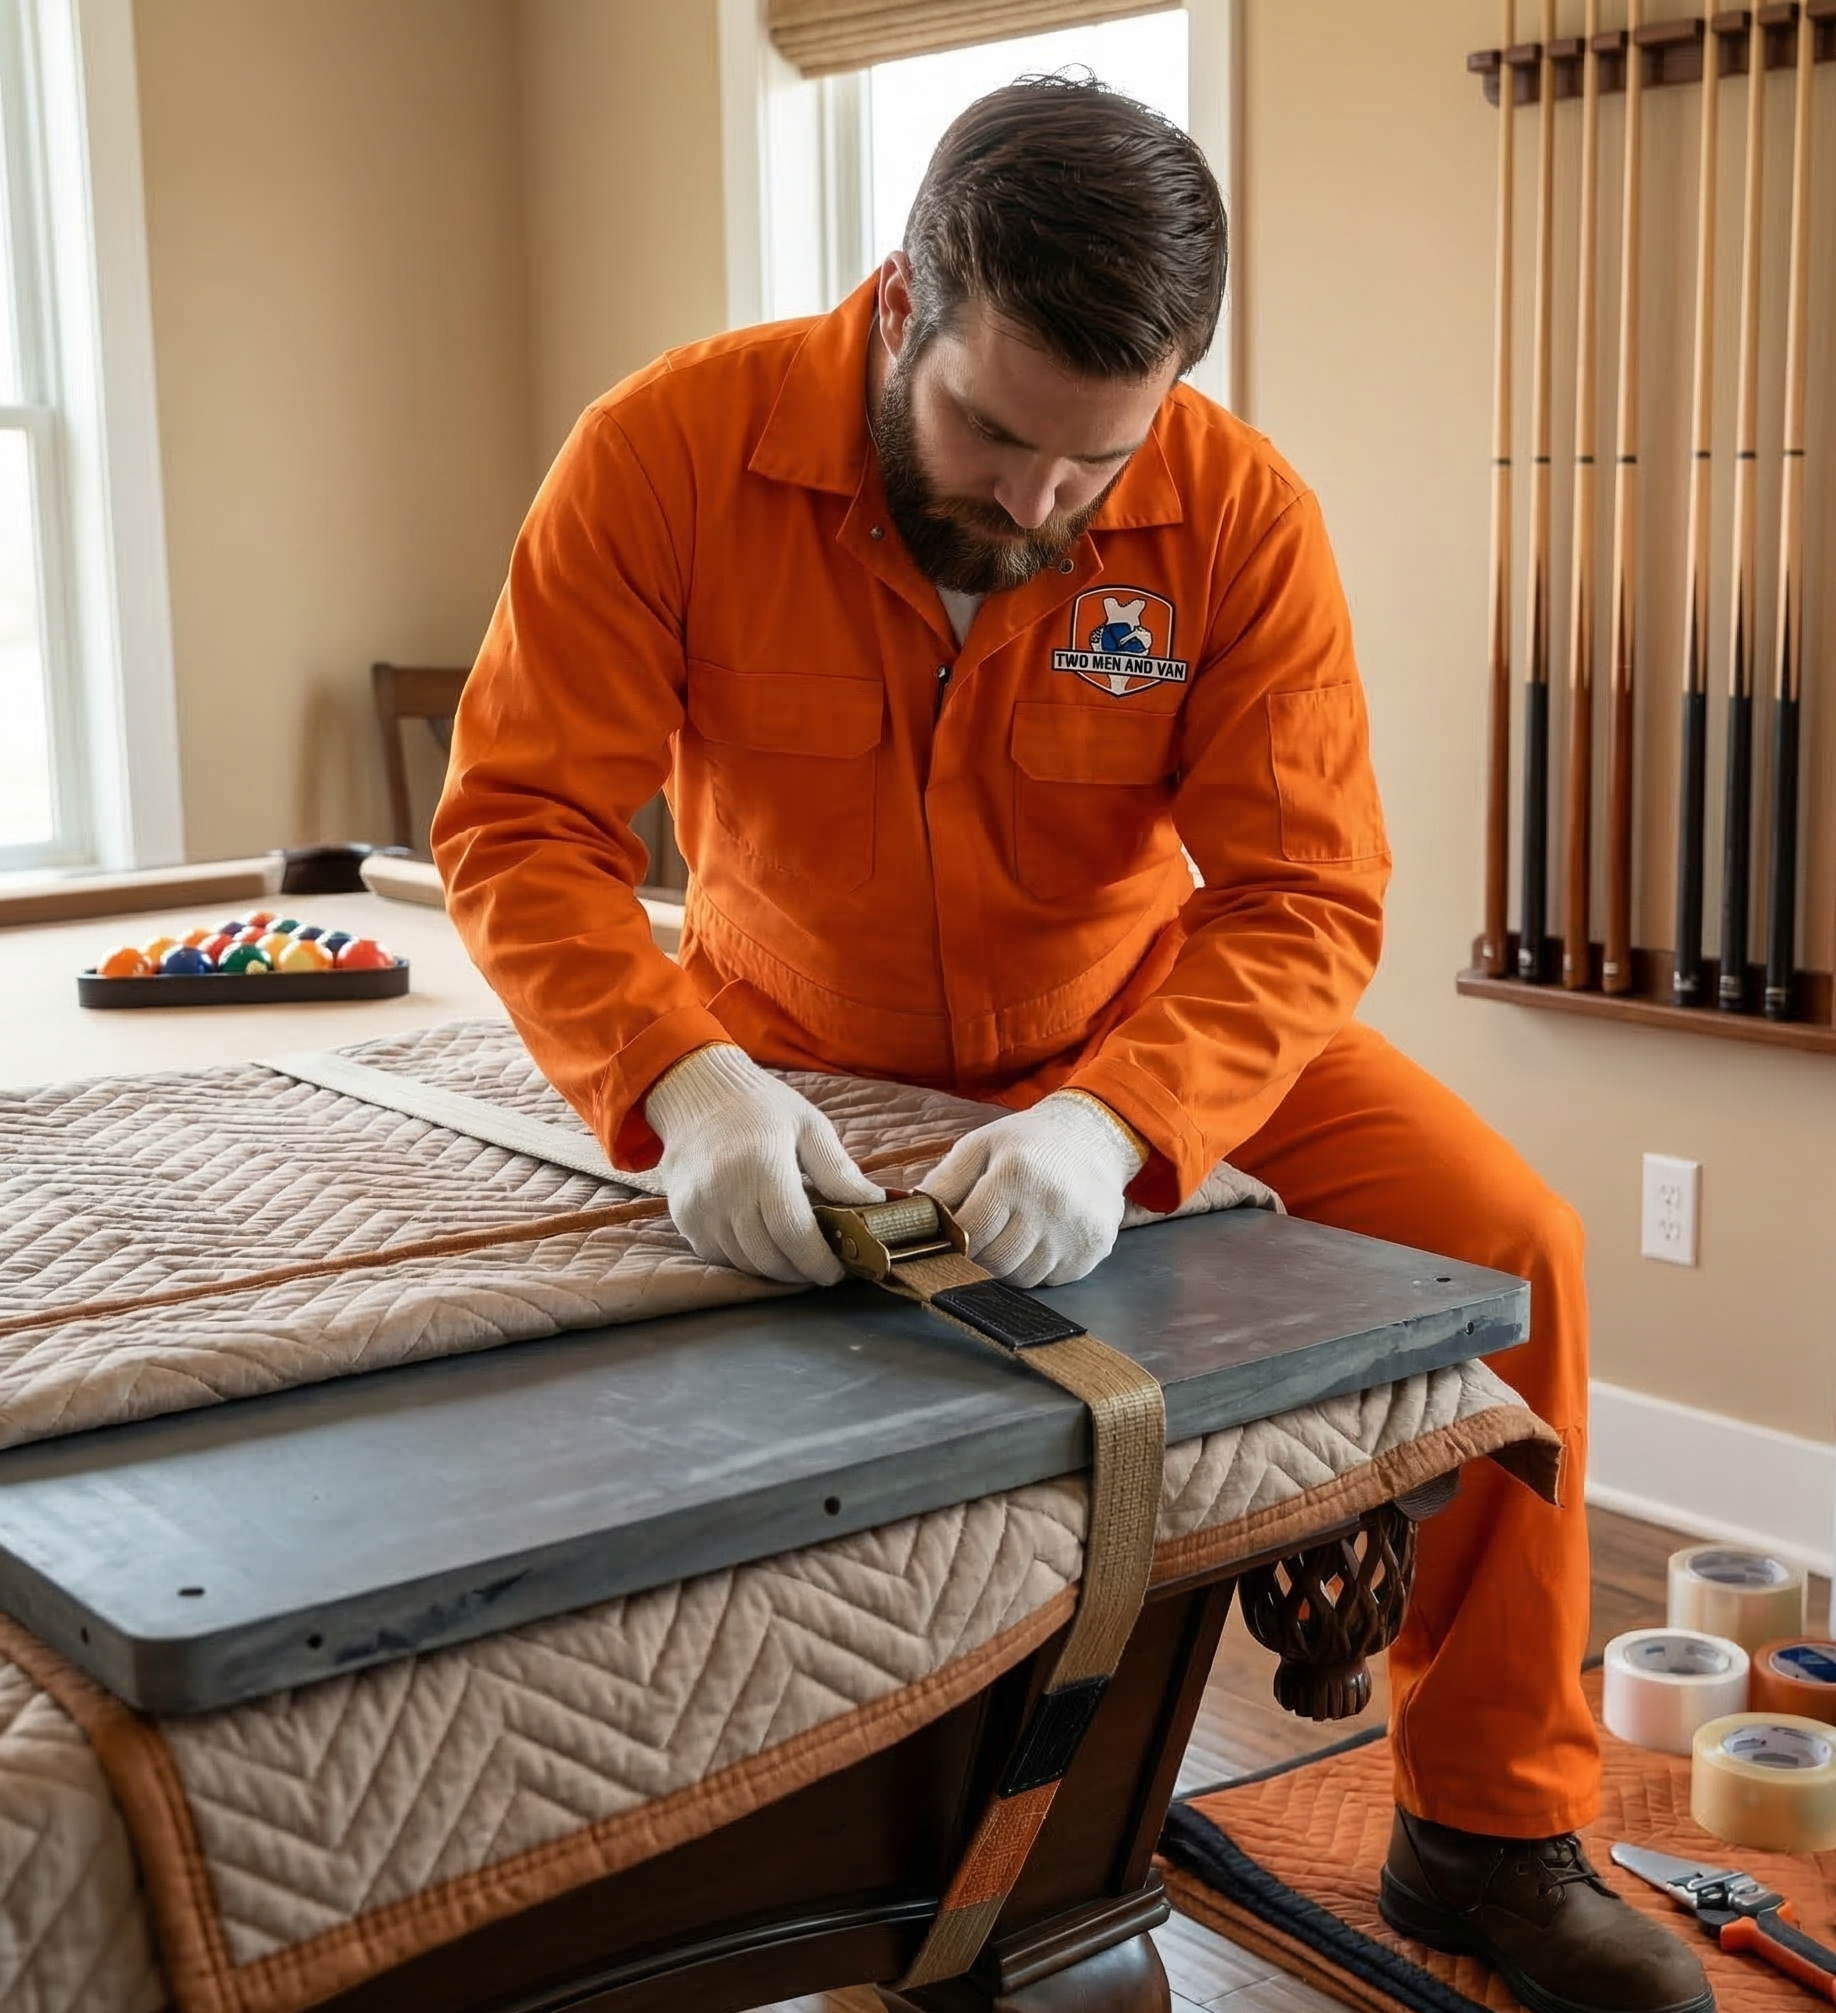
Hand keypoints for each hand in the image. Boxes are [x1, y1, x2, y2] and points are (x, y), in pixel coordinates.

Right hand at [645, 1045, 882, 1283]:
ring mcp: (699, 1207)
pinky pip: (718, 1255)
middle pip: (768, 1257)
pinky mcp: (683, 1216)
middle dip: (800, 1272)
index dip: (817, 1261)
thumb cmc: (760, 1106)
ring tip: (795, 1255)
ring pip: (743, 1262)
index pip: (793, 1233)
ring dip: (774, 1268)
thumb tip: (875, 1204)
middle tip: (821, 1267)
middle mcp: (725, 1191)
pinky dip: (744, 1258)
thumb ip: (839, 1170)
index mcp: (762, 1165)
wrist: (696, 1092)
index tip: (837, 1271)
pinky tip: (762, 1241)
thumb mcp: (809, 1126)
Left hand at [923, 1092, 1147, 1287]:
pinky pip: (1050, 1279)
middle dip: (977, 1257)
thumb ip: (944, 1181)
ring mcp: (1075, 1231)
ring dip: (1006, 1266)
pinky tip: (1037, 1240)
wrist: (1093, 1137)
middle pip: (995, 1261)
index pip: (969, 1231)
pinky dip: (1035, 1268)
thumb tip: (913, 1216)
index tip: (950, 1237)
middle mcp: (1050, 1205)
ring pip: (1021, 1278)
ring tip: (1009, 1236)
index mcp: (1015, 1174)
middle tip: (977, 1240)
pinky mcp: (1093, 1250)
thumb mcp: (980, 1146)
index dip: (954, 1239)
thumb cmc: (1027, 1143)